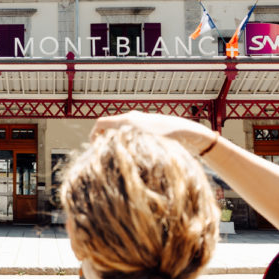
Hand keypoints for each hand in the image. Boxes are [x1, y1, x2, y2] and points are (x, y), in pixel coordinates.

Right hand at [91, 111, 216, 155]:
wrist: (183, 131)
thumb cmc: (163, 142)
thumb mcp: (140, 148)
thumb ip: (122, 150)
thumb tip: (107, 162)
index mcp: (126, 120)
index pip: (100, 123)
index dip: (94, 135)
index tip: (94, 147)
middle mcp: (131, 117)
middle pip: (109, 125)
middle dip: (104, 138)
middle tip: (104, 152)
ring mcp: (139, 119)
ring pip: (120, 128)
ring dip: (116, 139)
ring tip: (118, 153)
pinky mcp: (146, 123)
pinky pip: (130, 129)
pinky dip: (126, 138)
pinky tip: (132, 150)